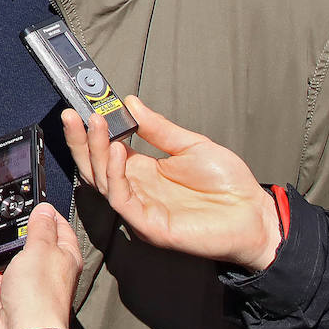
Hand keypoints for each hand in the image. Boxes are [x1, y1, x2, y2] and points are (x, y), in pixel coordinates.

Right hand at [0, 204, 82, 328]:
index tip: (25, 202)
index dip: (42, 213)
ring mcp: (25, 283)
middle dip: (7, 229)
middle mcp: (45, 269)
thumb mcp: (39, 248)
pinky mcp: (6, 296)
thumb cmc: (38, 294)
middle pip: (25, 241)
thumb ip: (40, 226)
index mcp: (62, 256)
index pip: (56, 227)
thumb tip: (45, 209)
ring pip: (6, 257)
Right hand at [62, 96, 280, 271]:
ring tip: (96, 124)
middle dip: (81, 140)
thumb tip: (131, 103)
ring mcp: (140, 209)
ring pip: (103, 181)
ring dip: (96, 151)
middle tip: (73, 115)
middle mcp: (137, 190)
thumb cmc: (228, 185)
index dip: (92, 131)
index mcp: (143, 172)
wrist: (254, 215)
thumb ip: (159, 128)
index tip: (85, 107)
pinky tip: (117, 150)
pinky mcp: (149, 225)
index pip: (106, 150)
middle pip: (95, 166)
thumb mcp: (191, 145)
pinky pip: (122, 200)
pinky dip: (115, 175)